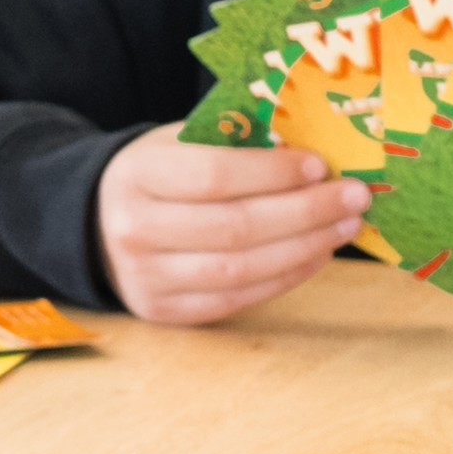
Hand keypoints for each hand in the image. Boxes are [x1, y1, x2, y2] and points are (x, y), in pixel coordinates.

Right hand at [99, 128, 367, 323]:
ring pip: (240, 269)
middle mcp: (135, 230)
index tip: (319, 165)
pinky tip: (316, 254)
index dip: (272, 173)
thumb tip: (312, 155)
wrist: (99, 223)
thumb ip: (235, 144)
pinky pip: (237, 299)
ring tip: (344, 226)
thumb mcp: (181, 142)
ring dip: (304, 247)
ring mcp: (147, 277)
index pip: (213, 175)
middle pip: (234, 227)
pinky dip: (285, 277)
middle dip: (305, 212)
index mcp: (138, 174)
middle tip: (353, 197)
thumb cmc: (160, 175)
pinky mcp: (166, 311)